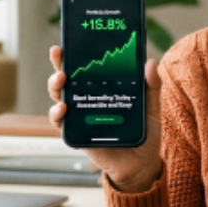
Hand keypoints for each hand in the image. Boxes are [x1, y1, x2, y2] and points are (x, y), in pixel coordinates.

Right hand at [48, 46, 163, 192]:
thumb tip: (150, 62)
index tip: (68, 41)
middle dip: (58, 65)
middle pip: (68, 79)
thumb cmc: (145, 133)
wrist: (142, 164)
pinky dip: (57, 114)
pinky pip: (61, 123)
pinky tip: (62, 109)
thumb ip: (152, 87)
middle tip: (59, 55)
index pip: (87, 68)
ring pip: (59, 97)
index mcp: (104, 89)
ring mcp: (81, 117)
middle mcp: (88, 100)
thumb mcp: (152, 108)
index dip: (75, 55)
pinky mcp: (77, 134)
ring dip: (55, 87)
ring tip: (61, 80)